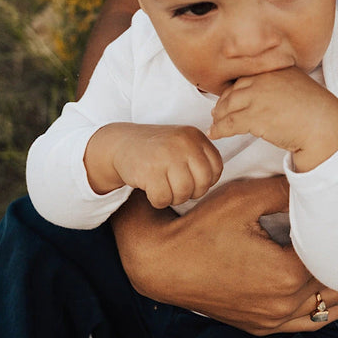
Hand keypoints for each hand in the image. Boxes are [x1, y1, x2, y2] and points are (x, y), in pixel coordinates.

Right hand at [92, 124, 223, 208]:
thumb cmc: (157, 150)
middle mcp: (182, 143)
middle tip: (178, 189)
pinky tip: (152, 191)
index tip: (193, 181)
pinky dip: (158, 201)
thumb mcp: (182, 144)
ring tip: (165, 189)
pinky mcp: (148, 170)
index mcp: (194, 136)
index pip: (216, 167)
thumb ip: (200, 158)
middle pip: (202, 183)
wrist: (122, 143)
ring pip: (184, 193)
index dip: (206, 181)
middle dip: (192, 193)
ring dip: (174, 198)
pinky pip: (163, 199)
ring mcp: (165, 156)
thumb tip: (212, 184)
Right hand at [110, 176, 337, 334]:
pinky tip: (328, 313)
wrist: (158, 263)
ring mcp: (268, 319)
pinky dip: (319, 318)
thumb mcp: (245, 198)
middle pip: (330, 289)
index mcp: (287, 274)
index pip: (333, 260)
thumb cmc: (199, 228)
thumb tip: (314, 180)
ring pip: (319, 314)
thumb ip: (286, 191)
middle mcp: (282, 304)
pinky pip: (298, 326)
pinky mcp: (254, 325)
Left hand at [209, 67, 337, 171]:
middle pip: (233, 91)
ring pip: (228, 106)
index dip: (233, 90)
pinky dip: (219, 129)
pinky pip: (229, 123)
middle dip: (223, 103)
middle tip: (218, 112)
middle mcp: (263, 79)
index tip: (228, 97)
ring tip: (216, 124)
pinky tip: (214, 133)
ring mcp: (257, 97)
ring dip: (219, 117)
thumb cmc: (315, 110)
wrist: (323, 125)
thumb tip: (265, 94)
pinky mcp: (254, 116)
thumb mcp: (297, 84)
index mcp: (273, 68)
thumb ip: (279, 82)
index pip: (245, 78)